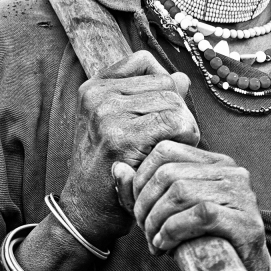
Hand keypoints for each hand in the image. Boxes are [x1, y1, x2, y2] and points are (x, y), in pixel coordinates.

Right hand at [59, 51, 199, 248]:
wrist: (86, 209)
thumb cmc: (107, 166)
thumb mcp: (118, 123)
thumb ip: (146, 96)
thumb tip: (181, 77)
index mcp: (94, 87)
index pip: (144, 62)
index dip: (161, 85)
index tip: (156, 112)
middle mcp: (98, 96)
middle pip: (165, 82)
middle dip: (176, 110)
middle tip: (165, 139)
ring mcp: (108, 115)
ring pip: (174, 101)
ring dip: (183, 127)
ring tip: (165, 148)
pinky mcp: (123, 138)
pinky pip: (176, 122)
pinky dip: (184, 139)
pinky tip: (168, 156)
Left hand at [115, 140, 270, 270]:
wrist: (242, 270)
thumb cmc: (205, 238)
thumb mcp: (172, 211)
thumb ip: (144, 191)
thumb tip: (118, 168)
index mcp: (214, 162)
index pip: (166, 150)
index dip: (142, 177)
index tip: (138, 206)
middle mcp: (231, 171)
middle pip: (169, 173)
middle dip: (146, 204)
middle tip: (144, 229)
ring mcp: (241, 194)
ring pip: (181, 192)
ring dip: (157, 221)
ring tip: (154, 240)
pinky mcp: (245, 220)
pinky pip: (199, 214)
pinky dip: (173, 231)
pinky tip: (167, 245)